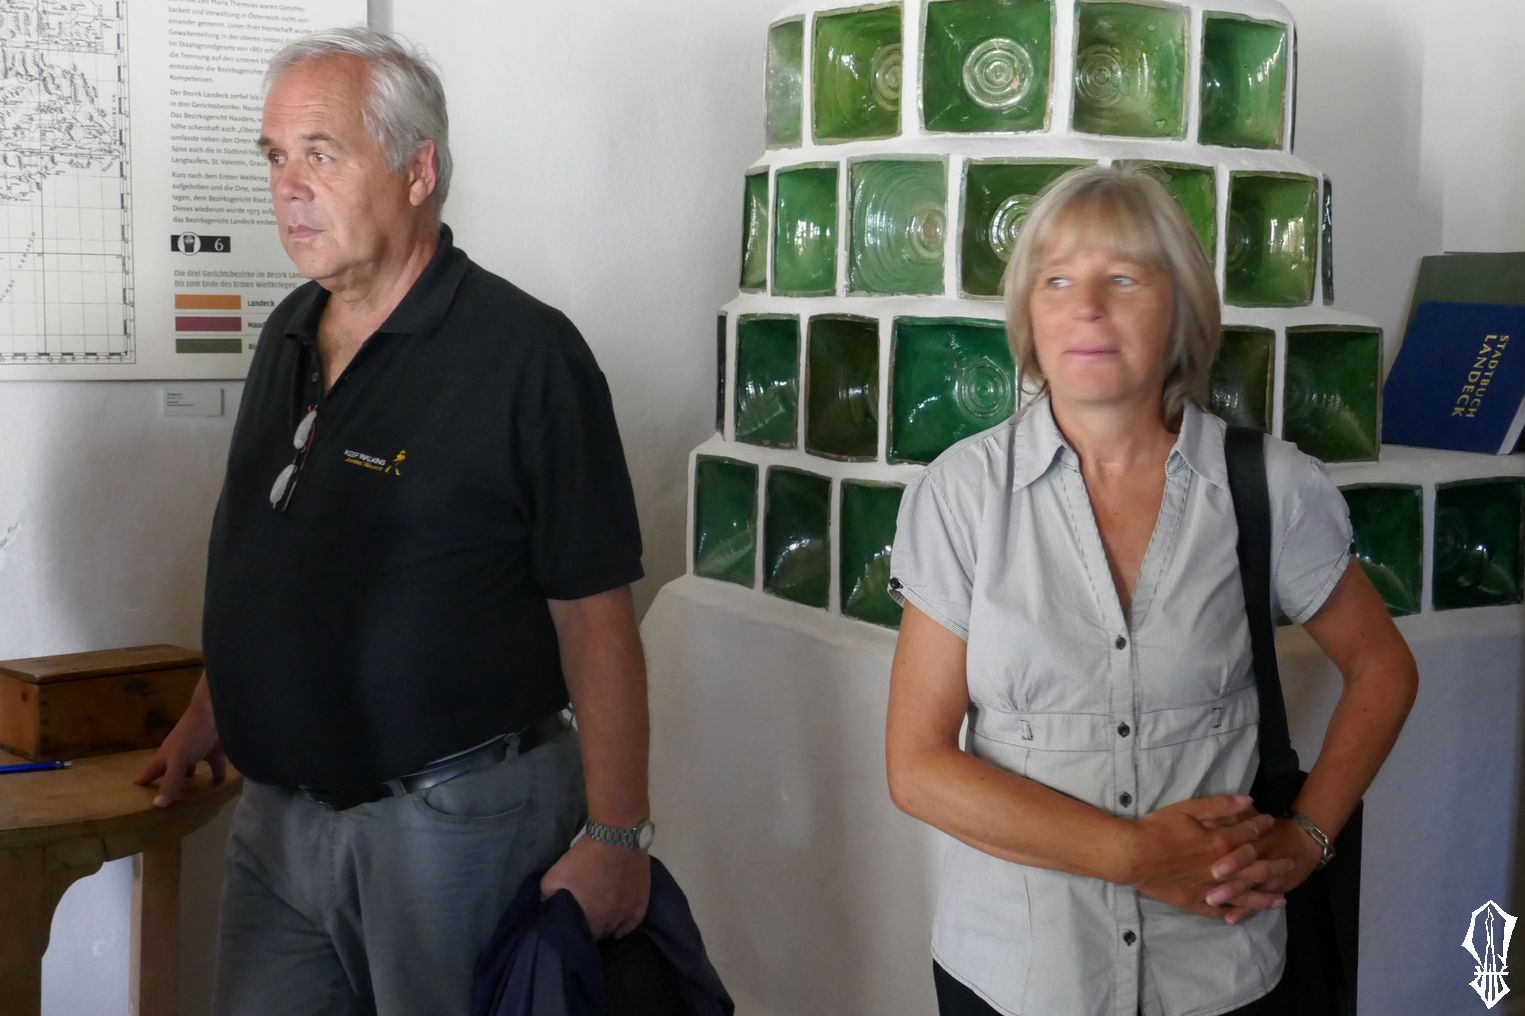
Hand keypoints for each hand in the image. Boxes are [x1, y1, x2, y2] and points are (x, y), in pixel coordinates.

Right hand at [133, 677, 224, 806]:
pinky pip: (214, 763)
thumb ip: (170, 782)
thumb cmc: (192, 734)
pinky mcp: (214, 747)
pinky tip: (219, 781)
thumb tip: (157, 805)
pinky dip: (216, 772)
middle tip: (162, 791)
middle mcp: (180, 752)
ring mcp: (197, 748)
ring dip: (190, 774)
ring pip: (191, 764)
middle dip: (166, 778)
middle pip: (170, 767)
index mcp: (167, 755)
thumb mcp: (179, 761)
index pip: (152, 770)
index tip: (136, 786)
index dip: (144, 778)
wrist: (216, 710)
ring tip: (189, 787)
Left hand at [540, 834, 650, 938]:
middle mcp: (612, 921)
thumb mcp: (554, 876)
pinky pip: (635, 922)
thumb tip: (545, 907)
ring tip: (601, 921)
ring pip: (617, 929)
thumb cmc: (584, 857)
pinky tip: (620, 929)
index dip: (578, 933)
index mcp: (591, 919)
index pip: (584, 938)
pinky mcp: (642, 899)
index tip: (574, 926)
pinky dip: (626, 927)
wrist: (615, 835)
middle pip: (601, 934)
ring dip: (608, 927)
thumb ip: (547, 896)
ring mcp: (628, 910)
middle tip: (586, 919)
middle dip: (592, 930)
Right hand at [1125, 794, 1276, 921]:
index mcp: (1219, 842)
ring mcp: (1209, 888)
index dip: (1260, 827)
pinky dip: (1230, 915)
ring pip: (1243, 895)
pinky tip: (1240, 918)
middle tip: (1289, 864)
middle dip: (1273, 864)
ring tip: (1280, 901)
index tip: (1271, 823)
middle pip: (1254, 868)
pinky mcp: (1194, 902)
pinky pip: (1217, 911)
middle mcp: (1220, 869)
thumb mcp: (1187, 809)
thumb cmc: (1156, 828)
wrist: (1131, 854)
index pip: (1247, 834)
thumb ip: (1219, 806)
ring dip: (1263, 897)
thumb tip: (1249, 802)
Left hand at [1202, 817, 1322, 919]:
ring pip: (1251, 890)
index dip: (1234, 860)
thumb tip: (1219, 812)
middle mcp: (1264, 860)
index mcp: (1258, 839)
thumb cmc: (1270, 827)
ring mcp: (1267, 878)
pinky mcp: (1270, 890)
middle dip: (1231, 884)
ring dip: (1233, 897)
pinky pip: (1255, 903)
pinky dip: (1243, 911)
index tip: (1215, 870)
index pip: (1246, 849)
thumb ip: (1238, 812)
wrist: (1305, 840)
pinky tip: (1228, 919)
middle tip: (1210, 894)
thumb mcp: (1256, 815)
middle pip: (1248, 873)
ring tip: (1212, 902)